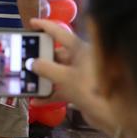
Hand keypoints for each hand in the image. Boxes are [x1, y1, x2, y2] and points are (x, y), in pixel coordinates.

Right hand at [30, 19, 117, 137]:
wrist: (112, 114)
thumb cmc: (91, 88)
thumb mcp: (64, 77)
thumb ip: (45, 68)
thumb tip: (31, 62)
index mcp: (80, 49)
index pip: (60, 33)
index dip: (44, 26)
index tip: (31, 23)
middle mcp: (81, 59)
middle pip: (56, 54)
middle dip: (39, 57)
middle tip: (24, 58)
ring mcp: (80, 74)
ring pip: (57, 72)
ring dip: (42, 78)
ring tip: (26, 79)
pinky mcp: (80, 89)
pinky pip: (60, 88)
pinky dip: (49, 93)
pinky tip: (37, 100)